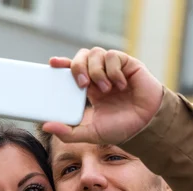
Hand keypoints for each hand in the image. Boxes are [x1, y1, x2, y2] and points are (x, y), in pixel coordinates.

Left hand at [42, 47, 163, 144]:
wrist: (146, 126)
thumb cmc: (121, 128)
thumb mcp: (90, 134)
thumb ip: (68, 133)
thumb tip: (46, 126)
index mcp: (90, 88)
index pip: (73, 69)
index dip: (63, 63)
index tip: (52, 63)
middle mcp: (100, 75)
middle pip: (82, 56)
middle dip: (78, 66)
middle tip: (82, 84)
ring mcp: (114, 68)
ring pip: (96, 53)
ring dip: (97, 71)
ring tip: (105, 90)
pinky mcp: (128, 64)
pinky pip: (114, 56)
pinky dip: (113, 70)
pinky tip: (120, 85)